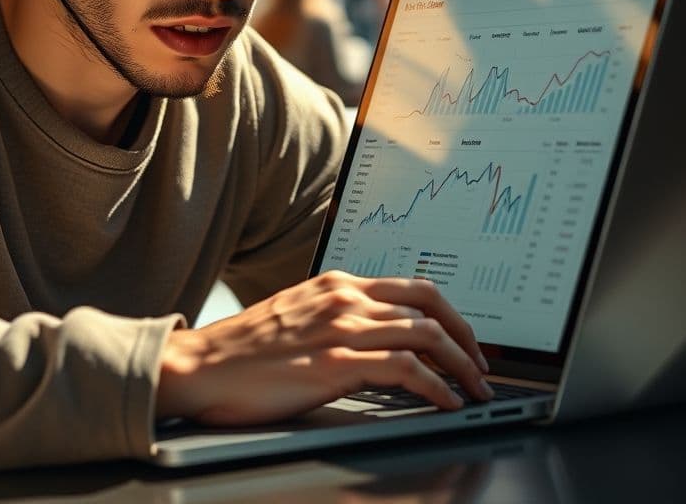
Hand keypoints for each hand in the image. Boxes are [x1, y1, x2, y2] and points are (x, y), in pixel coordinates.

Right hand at [156, 271, 491, 424]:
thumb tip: (374, 337)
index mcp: (337, 284)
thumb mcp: (298, 314)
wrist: (203, 365)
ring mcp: (341, 328)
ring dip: (461, 366)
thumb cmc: (245, 349)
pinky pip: (404, 369)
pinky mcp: (335, 364)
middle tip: (481, 367)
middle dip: (466, 338)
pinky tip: (445, 403)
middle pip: (429, 306)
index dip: (449, 314)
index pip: (412, 288)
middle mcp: (345, 298)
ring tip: (475, 390)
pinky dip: (436, 387)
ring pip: (425, 334)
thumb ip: (336, 316)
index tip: (465, 341)